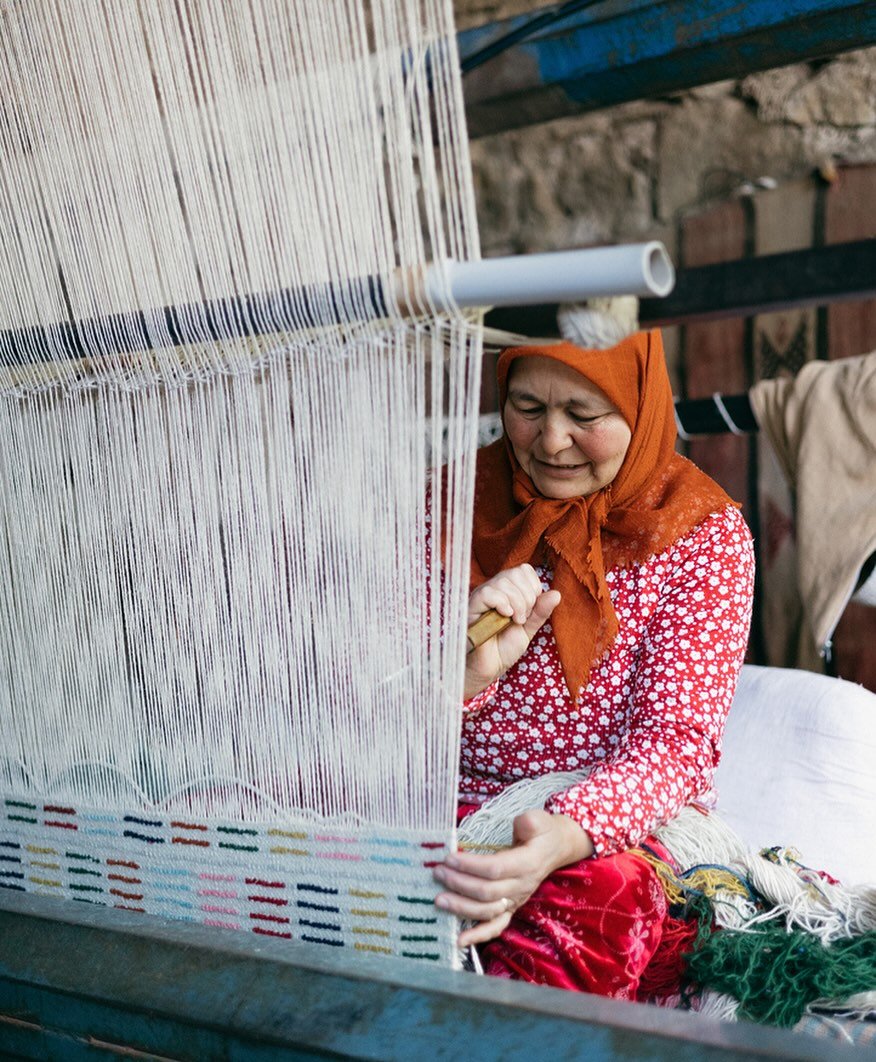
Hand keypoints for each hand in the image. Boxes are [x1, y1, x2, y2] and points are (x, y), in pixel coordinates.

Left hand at [433, 810, 593, 946]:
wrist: (556, 848)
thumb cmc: (542, 832)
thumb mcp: (540, 819)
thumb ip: (529, 822)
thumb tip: (520, 825)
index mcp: (526, 864)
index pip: (494, 869)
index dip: (470, 866)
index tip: (448, 858)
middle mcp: (521, 886)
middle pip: (486, 892)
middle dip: (459, 884)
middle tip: (438, 873)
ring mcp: (516, 900)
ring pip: (487, 911)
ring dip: (461, 907)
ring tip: (439, 899)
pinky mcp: (511, 907)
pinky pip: (496, 926)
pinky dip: (478, 935)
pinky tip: (460, 940)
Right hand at [465, 565, 559, 699]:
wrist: (489, 668)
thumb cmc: (504, 648)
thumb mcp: (529, 628)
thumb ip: (540, 611)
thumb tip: (556, 594)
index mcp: (507, 591)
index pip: (523, 570)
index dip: (533, 588)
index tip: (531, 610)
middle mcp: (493, 589)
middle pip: (515, 573)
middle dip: (527, 597)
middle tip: (522, 619)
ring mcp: (481, 596)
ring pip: (503, 582)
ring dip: (517, 604)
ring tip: (515, 622)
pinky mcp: (471, 607)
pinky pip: (488, 593)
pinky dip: (503, 604)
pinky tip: (506, 617)